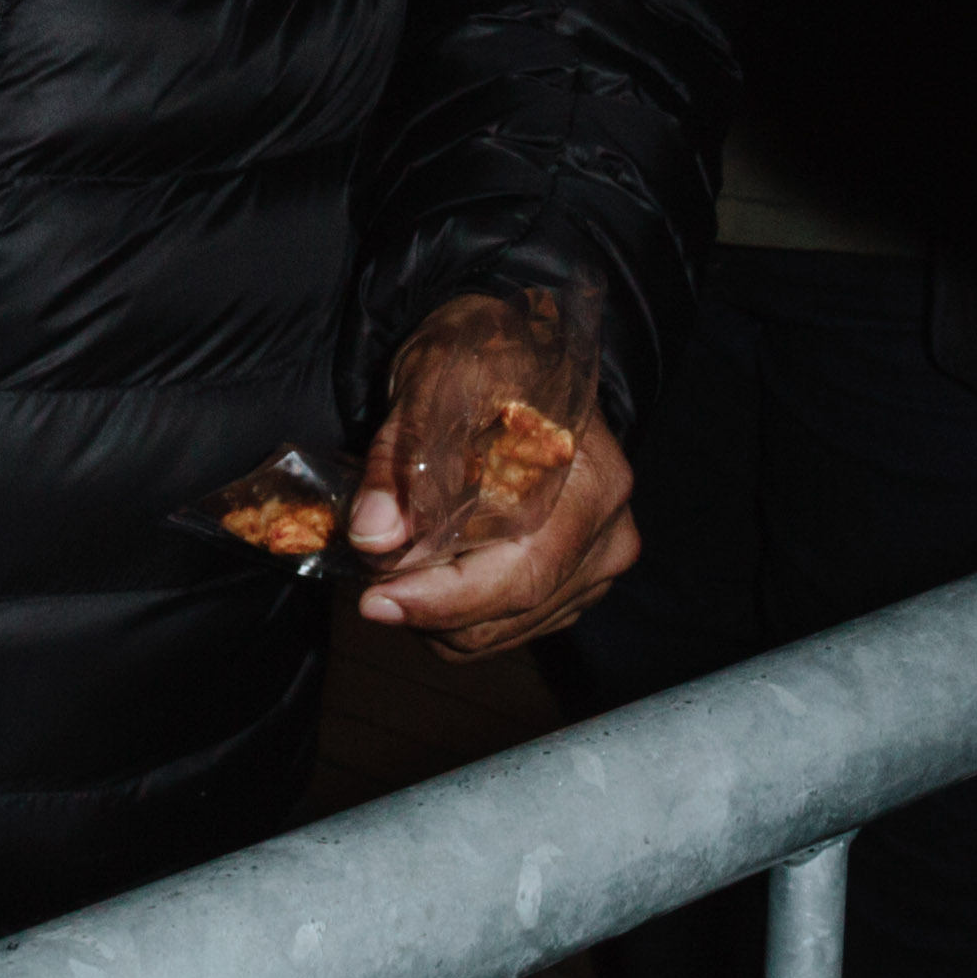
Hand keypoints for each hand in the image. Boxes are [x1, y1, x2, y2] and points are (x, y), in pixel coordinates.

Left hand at [345, 284, 639, 656]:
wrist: (512, 350)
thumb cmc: (475, 358)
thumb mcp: (425, 389)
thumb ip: (397, 463)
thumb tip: (372, 536)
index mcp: (587, 473)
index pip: (521, 572)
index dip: (446, 599)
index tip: (376, 600)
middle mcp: (607, 522)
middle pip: (515, 608)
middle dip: (432, 611)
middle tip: (369, 585)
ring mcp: (601, 554)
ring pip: (511, 627)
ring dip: (444, 618)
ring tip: (398, 567)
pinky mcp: (584, 576)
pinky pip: (519, 624)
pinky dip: (466, 616)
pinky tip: (434, 572)